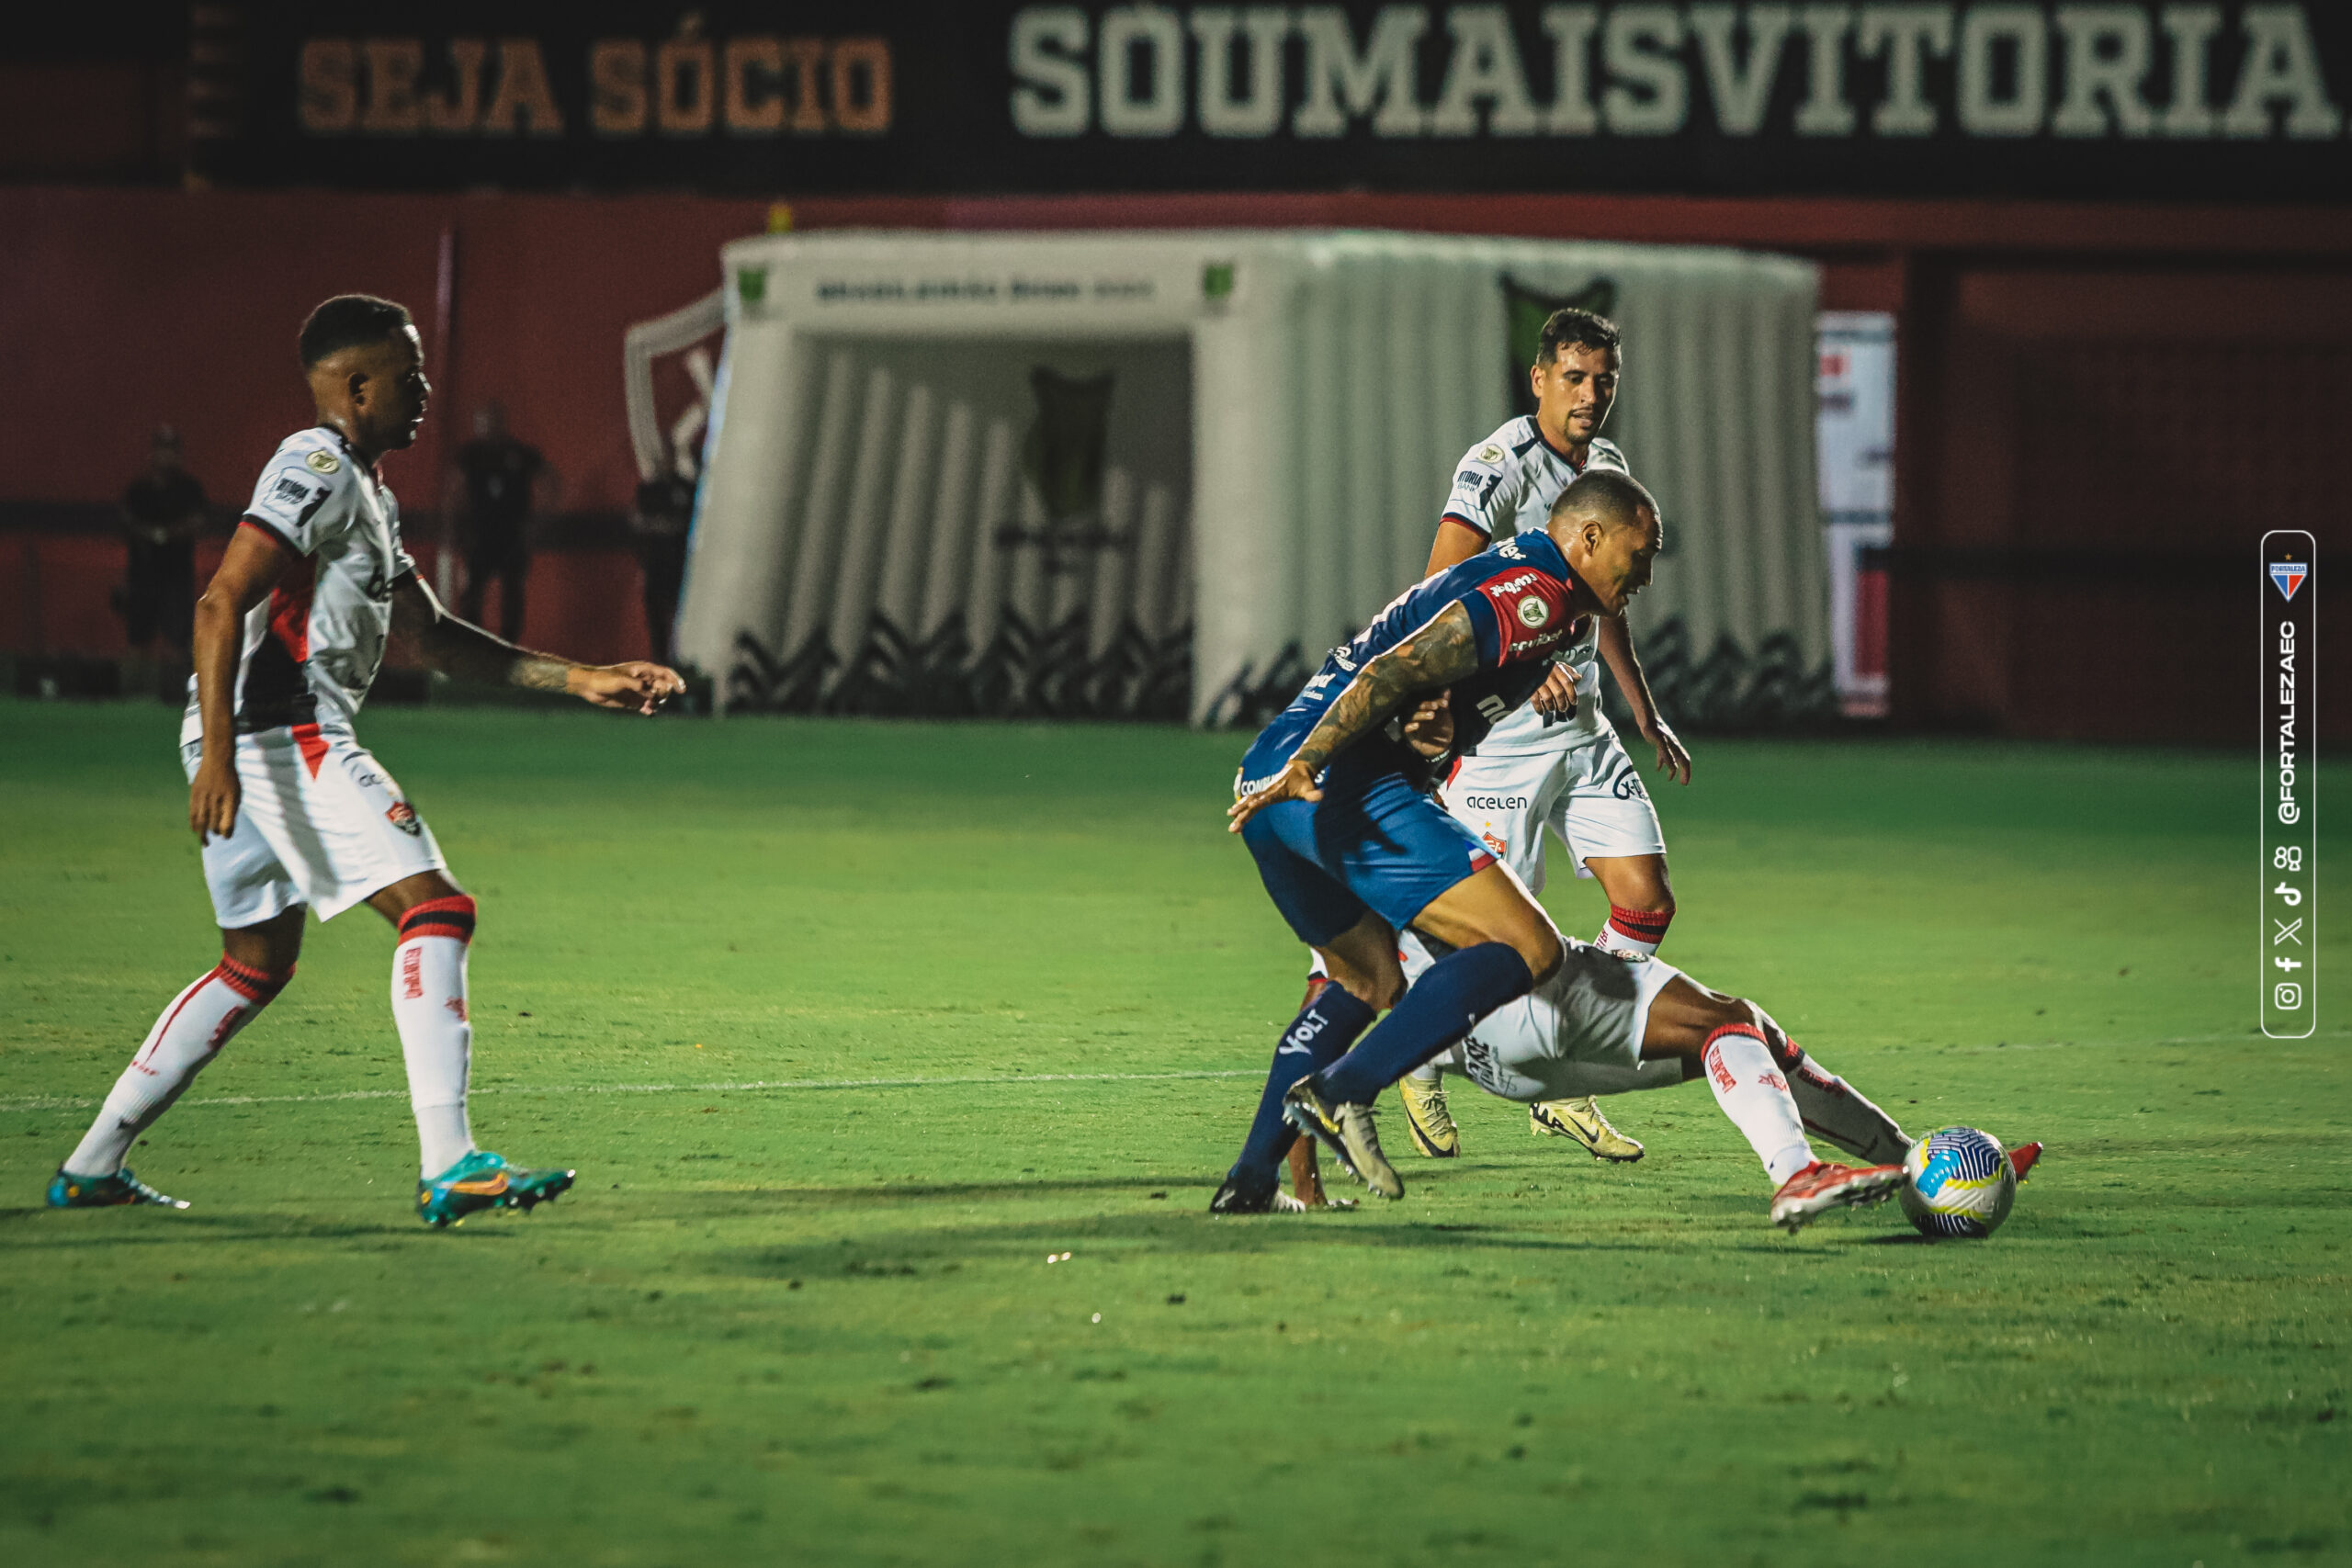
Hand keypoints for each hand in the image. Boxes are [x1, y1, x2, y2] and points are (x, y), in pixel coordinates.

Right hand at [189, 756, 238, 842]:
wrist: (217, 760)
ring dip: (202, 834)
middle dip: (215, 832)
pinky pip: (192, 813)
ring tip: (205, 842)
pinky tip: (196, 830)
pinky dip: (194, 824)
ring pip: (201, 821)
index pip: (228, 822)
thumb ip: (232, 810)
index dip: (227, 833)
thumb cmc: (230, 779)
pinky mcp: (194, 794)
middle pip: (213, 823)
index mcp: (231, 799)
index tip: (226, 836)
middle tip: (215, 836)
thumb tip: (227, 830)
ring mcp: (204, 796)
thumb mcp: (237, 794)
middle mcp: (217, 799)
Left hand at [567, 662, 685, 714]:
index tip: (682, 690)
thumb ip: (638, 686)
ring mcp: (640, 692)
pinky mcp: (634, 702)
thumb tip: (651, 694)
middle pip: (664, 687)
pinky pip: (648, 707)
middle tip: (653, 698)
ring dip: (657, 704)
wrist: (589, 687)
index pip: (665, 674)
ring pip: (658, 698)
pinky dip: (651, 710)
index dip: (676, 681)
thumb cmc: (603, 679)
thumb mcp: (621, 680)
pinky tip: (648, 713)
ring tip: (648, 707)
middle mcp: (644, 681)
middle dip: (663, 694)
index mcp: (643, 670)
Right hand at [1228, 759, 1320, 833]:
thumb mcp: (1309, 788)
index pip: (1261, 801)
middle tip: (1232, 829)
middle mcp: (1266, 791)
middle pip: (1250, 804)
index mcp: (1275, 792)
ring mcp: (1264, 791)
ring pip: (1248, 802)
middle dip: (1240, 816)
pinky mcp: (1264, 792)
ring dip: (1239, 812)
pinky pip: (1250, 801)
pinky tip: (1236, 815)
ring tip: (1231, 823)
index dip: (1253, 808)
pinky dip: (1242, 807)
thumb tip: (1321, 796)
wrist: (1300, 767)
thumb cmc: (1305, 780)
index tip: (1245, 814)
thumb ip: (1313, 794)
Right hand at [1401, 689, 1453, 757]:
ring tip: (1432, 715)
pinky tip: (1417, 725)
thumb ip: (1444, 703)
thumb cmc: (1441, 728)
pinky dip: (1410, 726)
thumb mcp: (1444, 716)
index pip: (1427, 701)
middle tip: (1436, 706)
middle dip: (1426, 705)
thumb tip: (1447, 689)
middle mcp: (1416, 715)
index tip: (1445, 703)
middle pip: (1416, 706)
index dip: (1436, 701)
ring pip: (1412, 716)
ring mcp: (1412, 724)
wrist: (1441, 747)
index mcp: (1424, 708)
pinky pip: (1406, 729)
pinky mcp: (1410, 735)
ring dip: (1421, 715)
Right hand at [1530, 663, 1577, 718]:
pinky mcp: (1529, 686)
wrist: (1527, 663)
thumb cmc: (1547, 667)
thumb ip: (1570, 671)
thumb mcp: (1559, 665)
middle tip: (1563, 708)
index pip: (1568, 682)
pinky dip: (1539, 708)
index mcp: (1557, 669)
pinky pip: (1535, 700)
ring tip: (1552, 709)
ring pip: (1547, 697)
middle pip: (1559, 692)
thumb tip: (1578, 677)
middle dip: (1562, 703)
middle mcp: (1548, 674)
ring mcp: (1538, 681)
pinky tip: (1541, 712)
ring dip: (1551, 706)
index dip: (1572, 694)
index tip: (1574, 702)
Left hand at [1644, 720, 1691, 784]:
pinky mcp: (1660, 743)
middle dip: (1684, 773)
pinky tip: (1658, 769)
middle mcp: (1673, 746)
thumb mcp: (1659, 743)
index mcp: (1675, 746)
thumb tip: (1673, 768)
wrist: (1647, 718)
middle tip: (1684, 784)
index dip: (1686, 773)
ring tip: (1669, 779)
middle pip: (1682, 761)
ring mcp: (1667, 744)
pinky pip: (1663, 755)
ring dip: (1673, 769)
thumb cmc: (1653, 729)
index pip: (1685, 761)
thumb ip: (1666, 756)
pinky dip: (1662, 762)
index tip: (1685, 783)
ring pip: (1673, 759)